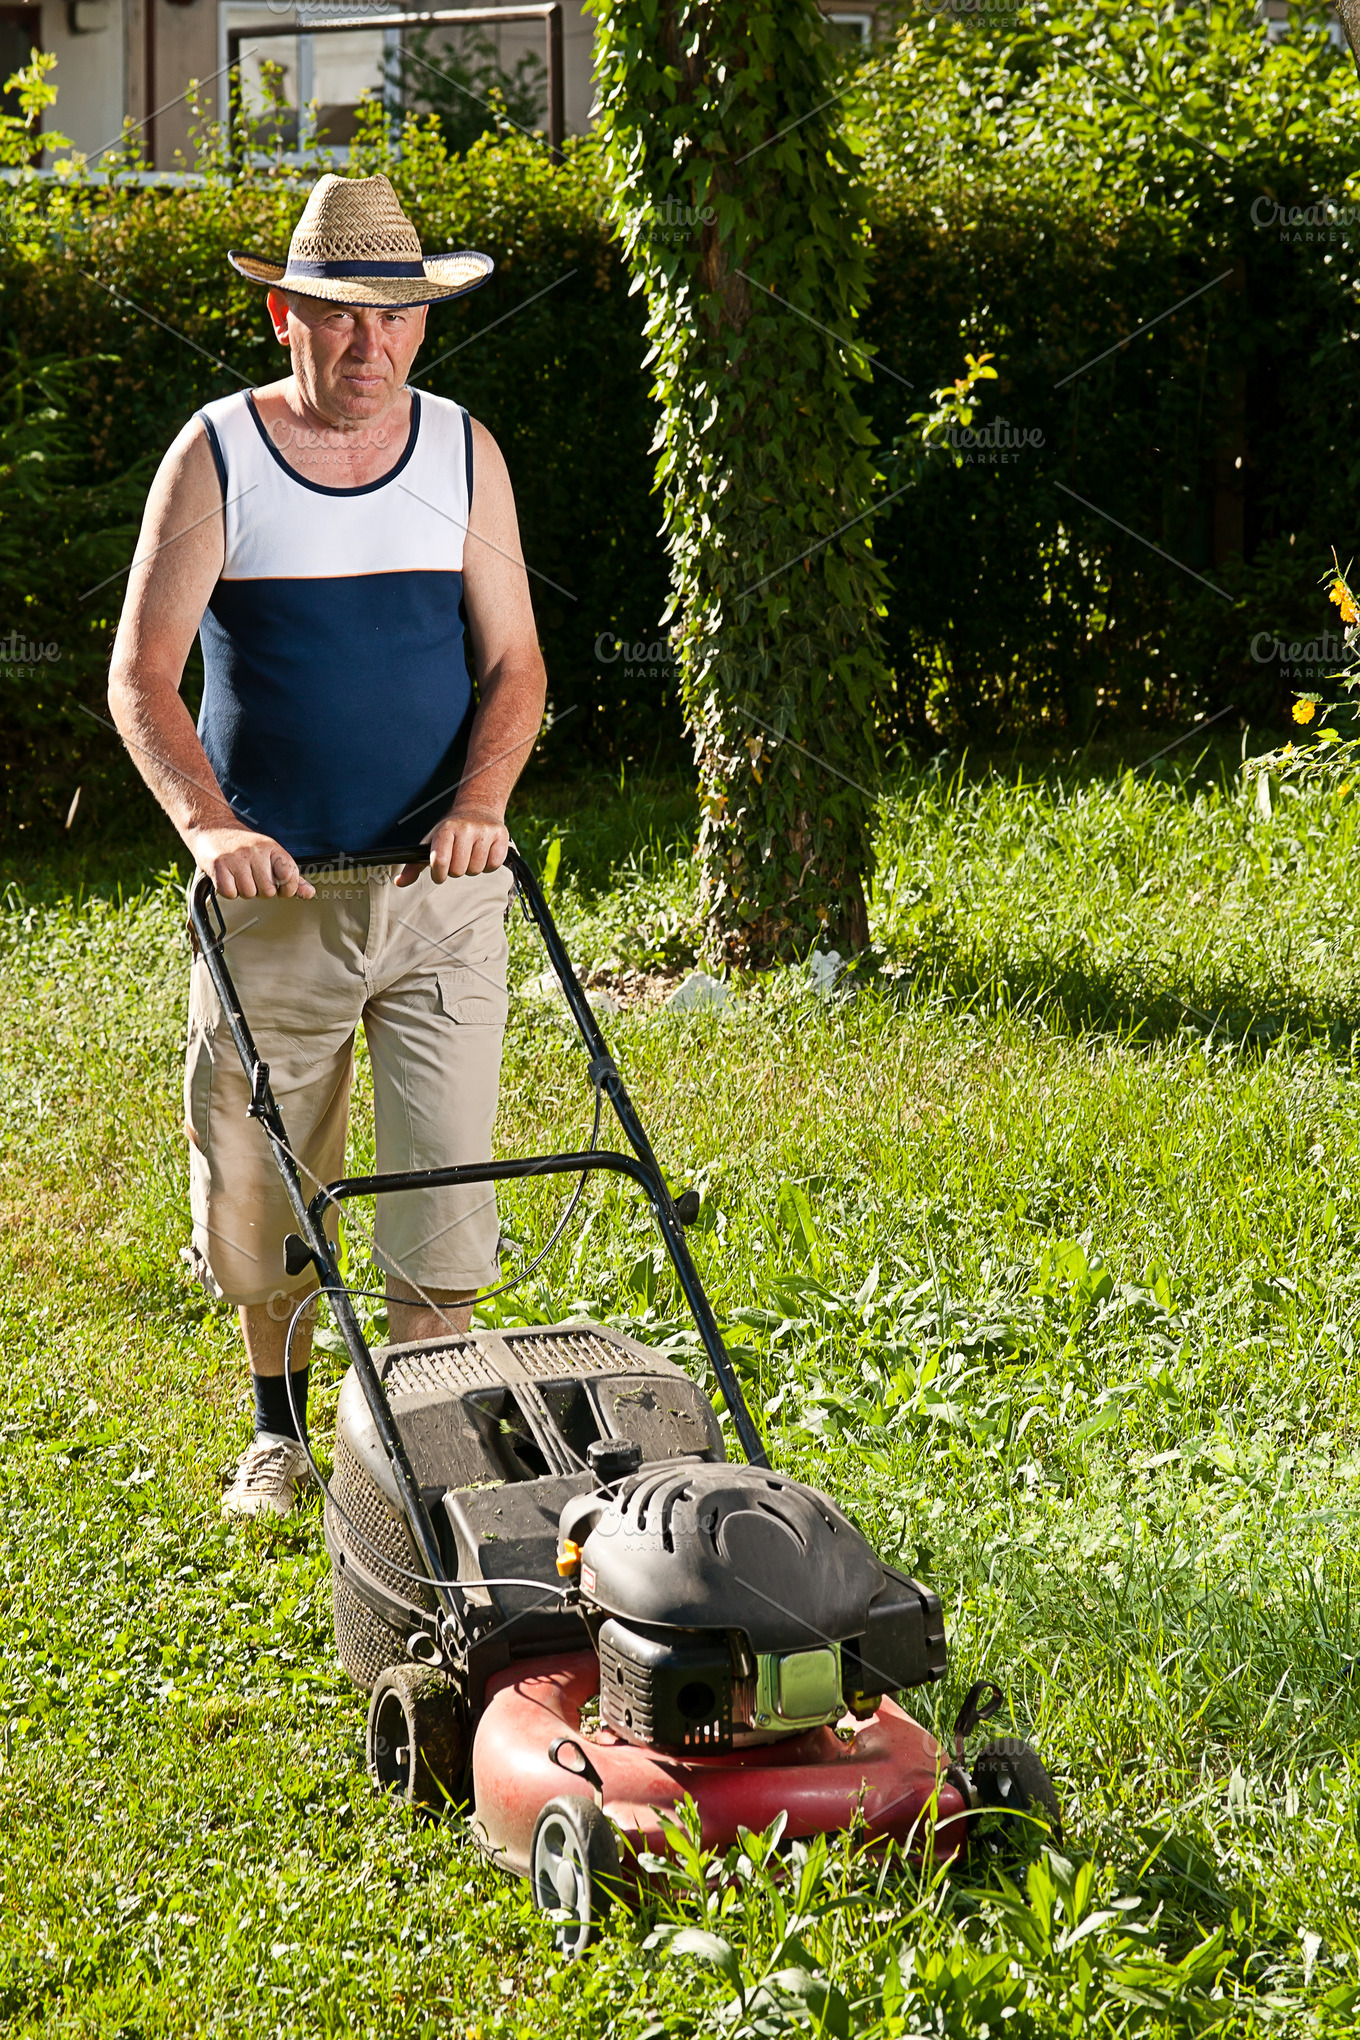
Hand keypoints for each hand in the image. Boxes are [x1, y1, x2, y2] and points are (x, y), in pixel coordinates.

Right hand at [190, 825, 314, 899]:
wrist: (211, 827)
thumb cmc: (242, 845)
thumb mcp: (270, 854)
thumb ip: (290, 876)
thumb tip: (309, 893)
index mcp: (272, 848)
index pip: (290, 876)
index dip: (286, 889)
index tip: (279, 887)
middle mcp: (256, 851)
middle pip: (268, 891)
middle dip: (259, 890)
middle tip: (251, 877)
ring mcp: (236, 858)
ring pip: (249, 894)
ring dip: (242, 890)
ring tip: (238, 875)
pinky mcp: (218, 865)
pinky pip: (230, 893)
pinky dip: (228, 891)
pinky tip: (227, 877)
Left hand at [396, 806, 508, 885]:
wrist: (478, 808)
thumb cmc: (451, 830)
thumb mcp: (431, 842)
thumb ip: (414, 865)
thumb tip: (399, 882)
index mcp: (445, 829)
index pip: (440, 862)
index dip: (439, 874)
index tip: (440, 873)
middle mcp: (465, 828)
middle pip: (458, 871)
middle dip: (456, 870)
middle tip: (458, 858)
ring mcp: (484, 831)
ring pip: (476, 869)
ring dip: (472, 868)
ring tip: (471, 854)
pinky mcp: (501, 836)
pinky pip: (494, 865)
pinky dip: (488, 865)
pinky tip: (484, 853)